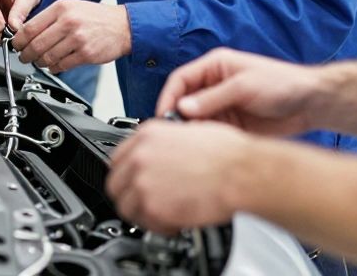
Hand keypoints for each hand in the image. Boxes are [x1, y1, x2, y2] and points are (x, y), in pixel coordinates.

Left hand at [11, 0, 129, 72]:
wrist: (123, 26)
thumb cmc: (96, 17)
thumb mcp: (72, 7)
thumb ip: (50, 18)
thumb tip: (26, 32)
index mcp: (62, 8)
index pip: (30, 27)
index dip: (18, 40)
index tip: (16, 45)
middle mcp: (69, 22)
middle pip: (36, 44)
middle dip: (26, 54)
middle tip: (24, 57)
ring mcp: (78, 38)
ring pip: (47, 57)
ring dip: (39, 62)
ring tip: (40, 61)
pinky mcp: (86, 54)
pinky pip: (61, 65)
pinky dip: (54, 68)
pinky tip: (54, 65)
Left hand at [107, 120, 251, 233]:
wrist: (241, 172)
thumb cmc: (228, 153)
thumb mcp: (190, 131)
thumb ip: (167, 142)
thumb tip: (164, 152)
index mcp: (148, 134)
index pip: (118, 157)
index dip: (127, 173)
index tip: (133, 181)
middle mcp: (140, 156)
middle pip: (115, 182)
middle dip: (129, 194)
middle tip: (143, 202)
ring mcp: (143, 181)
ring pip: (124, 206)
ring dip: (141, 212)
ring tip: (160, 214)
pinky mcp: (152, 206)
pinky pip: (144, 222)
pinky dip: (157, 225)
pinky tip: (172, 222)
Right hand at [155, 48, 321, 136]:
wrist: (310, 104)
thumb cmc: (282, 83)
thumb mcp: (244, 87)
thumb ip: (212, 98)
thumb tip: (183, 108)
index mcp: (215, 67)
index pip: (180, 80)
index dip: (169, 97)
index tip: (163, 116)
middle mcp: (214, 86)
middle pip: (184, 101)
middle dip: (176, 117)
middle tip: (172, 136)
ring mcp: (222, 106)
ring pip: (195, 120)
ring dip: (190, 131)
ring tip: (187, 145)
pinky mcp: (230, 125)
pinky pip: (209, 133)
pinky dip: (203, 141)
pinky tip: (202, 150)